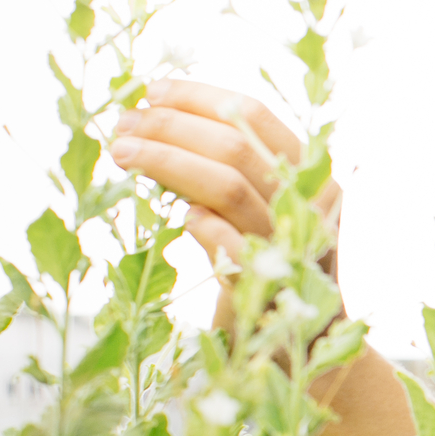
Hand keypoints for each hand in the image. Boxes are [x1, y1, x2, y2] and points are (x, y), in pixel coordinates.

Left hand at [105, 80, 342, 321]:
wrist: (298, 344)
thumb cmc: (268, 265)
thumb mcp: (262, 208)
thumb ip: (233, 169)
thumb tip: (159, 118)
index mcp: (311, 174)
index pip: (254, 115)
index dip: (199, 98)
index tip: (151, 91)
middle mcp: (307, 205)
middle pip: (235, 145)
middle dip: (170, 126)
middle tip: (124, 123)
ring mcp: (289, 245)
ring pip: (226, 186)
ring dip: (167, 162)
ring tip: (123, 152)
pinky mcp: (264, 287)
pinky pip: (227, 244)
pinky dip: (199, 223)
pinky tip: (177, 214)